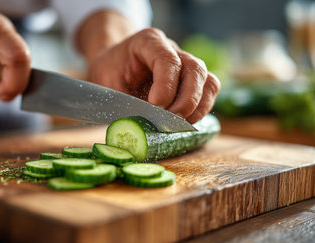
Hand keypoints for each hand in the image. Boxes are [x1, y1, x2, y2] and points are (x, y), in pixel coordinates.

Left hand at [86, 28, 220, 122]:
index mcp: (148, 42)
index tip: (156, 105)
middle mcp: (172, 49)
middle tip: (170, 122)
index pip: (167, 59)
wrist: (112, 66)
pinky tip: (184, 122)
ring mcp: (186, 64)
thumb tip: (139, 127)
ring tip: (179, 125)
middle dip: (186, 100)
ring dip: (198, 107)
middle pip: (195, 69)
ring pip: (208, 81)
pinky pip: (208, 93)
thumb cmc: (108, 72)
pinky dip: (201, 110)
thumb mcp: (105, 83)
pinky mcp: (192, 81)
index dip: (166, 85)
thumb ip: (123, 101)